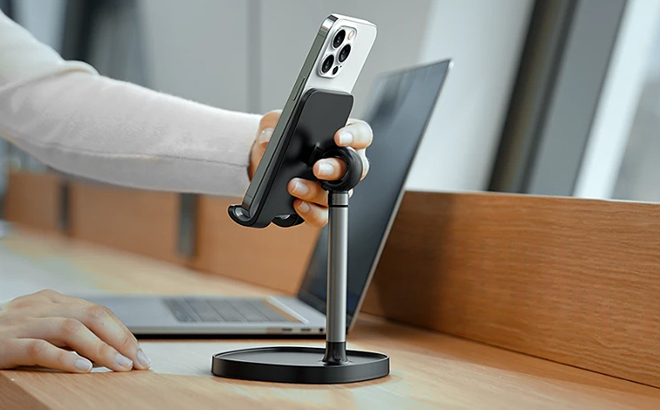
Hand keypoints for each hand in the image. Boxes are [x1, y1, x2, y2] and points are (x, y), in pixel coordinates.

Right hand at [0, 290, 150, 372]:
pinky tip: (82, 369)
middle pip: (92, 316)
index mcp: (52, 300)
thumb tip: (115, 353)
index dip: (124, 334)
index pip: (99, 312)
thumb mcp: (41, 329)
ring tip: (119, 367)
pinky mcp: (4, 343)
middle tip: (138, 363)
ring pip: (70, 328)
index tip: (142, 356)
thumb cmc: (8, 339)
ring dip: (101, 349)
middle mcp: (39, 305)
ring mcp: (21, 322)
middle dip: (120, 340)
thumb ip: (72, 334)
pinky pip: (38, 347)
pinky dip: (63, 358)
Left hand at [249, 111, 371, 226]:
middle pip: (355, 169)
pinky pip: (323, 215)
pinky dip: (311, 212)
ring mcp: (336, 188)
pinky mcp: (322, 207)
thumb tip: (267, 138)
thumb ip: (273, 124)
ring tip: (294, 185)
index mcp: (343, 138)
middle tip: (317, 168)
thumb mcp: (275, 123)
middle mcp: (345, 164)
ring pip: (338, 194)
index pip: (361, 134)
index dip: (354, 136)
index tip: (338, 137)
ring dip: (315, 191)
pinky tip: (297, 204)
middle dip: (336, 169)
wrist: (265, 163)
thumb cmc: (281, 138)